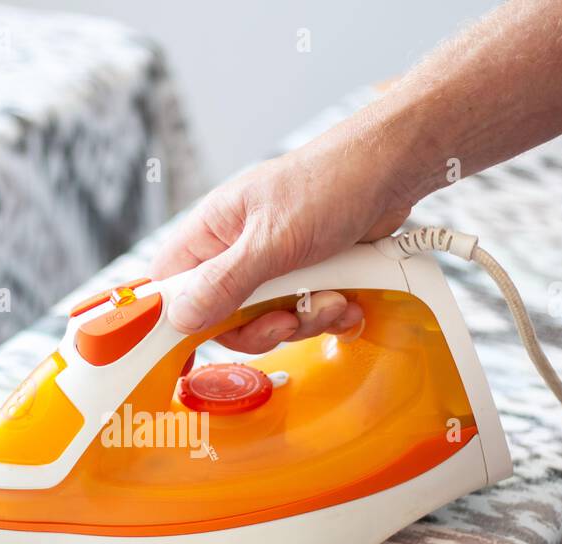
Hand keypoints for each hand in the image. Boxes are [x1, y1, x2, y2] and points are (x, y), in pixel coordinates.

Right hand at [150, 121, 412, 352]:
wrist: (393, 171)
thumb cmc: (329, 181)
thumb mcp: (272, 239)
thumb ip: (226, 282)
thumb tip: (182, 317)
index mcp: (211, 232)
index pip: (169, 287)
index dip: (172, 323)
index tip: (183, 354)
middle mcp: (236, 252)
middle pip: (223, 319)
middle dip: (261, 327)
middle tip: (287, 319)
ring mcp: (272, 267)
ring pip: (267, 323)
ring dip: (304, 320)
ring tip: (332, 298)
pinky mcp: (306, 278)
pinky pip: (303, 316)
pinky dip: (328, 315)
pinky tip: (347, 299)